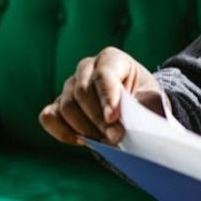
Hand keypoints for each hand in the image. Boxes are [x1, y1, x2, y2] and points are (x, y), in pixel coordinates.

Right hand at [39, 46, 163, 145]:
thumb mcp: (152, 102)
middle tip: (115, 138)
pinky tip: (82, 141)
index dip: (107, 96)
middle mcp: (87, 68)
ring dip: (85, 128)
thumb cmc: (146, 102)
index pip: (104, 74)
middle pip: (82, 92)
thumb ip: (140, 109)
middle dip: (98, 119)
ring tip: (106, 141)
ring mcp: (70, 85)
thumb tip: (122, 126)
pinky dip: (62, 132)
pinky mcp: (59, 104)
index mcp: (111, 59)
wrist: (137, 110)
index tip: (113, 118)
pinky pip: (49, 117)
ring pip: (66, 106)